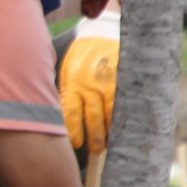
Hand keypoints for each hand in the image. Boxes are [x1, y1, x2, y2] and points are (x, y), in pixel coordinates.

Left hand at [58, 35, 117, 154]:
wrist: (101, 34)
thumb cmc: (81, 56)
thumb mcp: (68, 71)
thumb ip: (68, 92)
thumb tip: (63, 118)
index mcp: (73, 84)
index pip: (73, 114)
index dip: (75, 132)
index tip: (77, 145)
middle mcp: (90, 86)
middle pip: (93, 118)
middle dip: (95, 138)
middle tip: (96, 152)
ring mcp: (108, 84)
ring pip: (110, 115)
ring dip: (110, 131)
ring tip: (110, 144)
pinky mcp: (122, 81)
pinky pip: (123, 105)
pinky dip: (123, 118)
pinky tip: (123, 128)